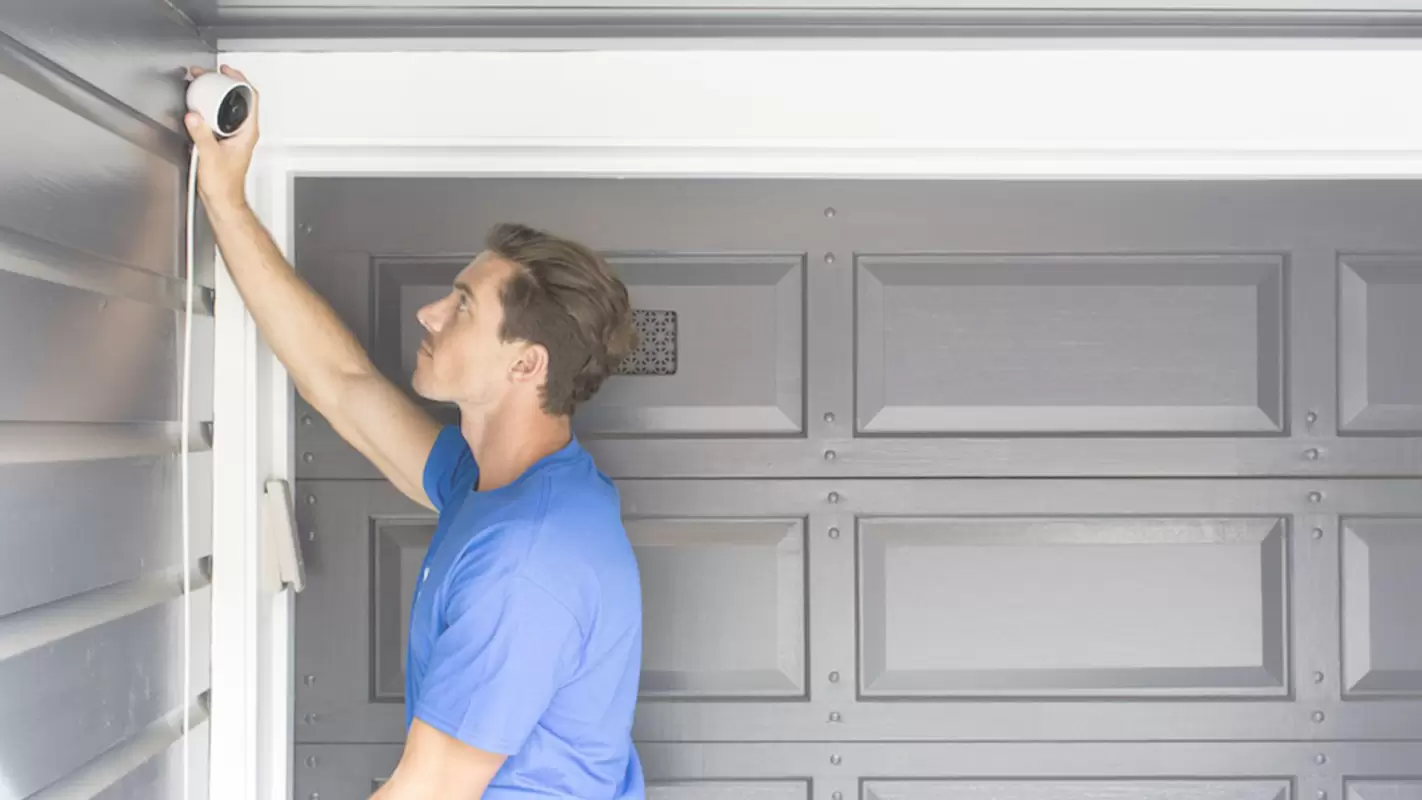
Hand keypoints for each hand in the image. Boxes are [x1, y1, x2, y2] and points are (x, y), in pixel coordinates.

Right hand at [184, 65, 259, 210]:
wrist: (222, 200)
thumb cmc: (223, 184)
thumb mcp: (210, 155)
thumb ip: (202, 134)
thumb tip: (195, 116)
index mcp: (247, 132)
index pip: (251, 97)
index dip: (239, 79)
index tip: (226, 70)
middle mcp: (244, 132)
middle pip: (239, 99)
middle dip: (223, 83)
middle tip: (208, 74)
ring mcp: (235, 136)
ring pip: (228, 108)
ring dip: (215, 95)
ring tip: (202, 85)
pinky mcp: (224, 140)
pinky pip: (219, 117)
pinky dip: (209, 107)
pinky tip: (198, 106)